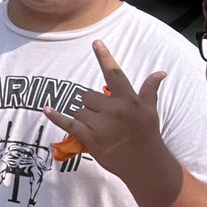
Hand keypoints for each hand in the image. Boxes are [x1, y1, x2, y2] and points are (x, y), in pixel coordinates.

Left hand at [42, 41, 165, 178]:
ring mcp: (102, 125)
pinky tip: (46, 109)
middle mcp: (114, 110)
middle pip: (87, 95)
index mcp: (128, 100)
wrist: (145, 163)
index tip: (96, 43)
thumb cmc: (147, 133)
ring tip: (99, 128)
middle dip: (90, 104)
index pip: (115, 74)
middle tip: (103, 116)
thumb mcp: (150, 110)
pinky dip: (56, 117)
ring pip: (79, 110)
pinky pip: (69, 124)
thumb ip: (149, 89)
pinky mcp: (91, 139)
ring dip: (84, 116)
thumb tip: (160, 72)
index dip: (105, 57)